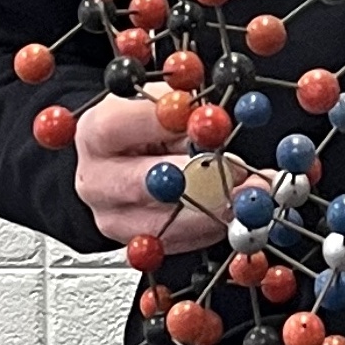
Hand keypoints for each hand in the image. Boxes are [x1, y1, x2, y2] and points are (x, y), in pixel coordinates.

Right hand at [74, 83, 248, 252]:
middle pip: (145, 184)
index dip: (174, 126)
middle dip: (200, 178)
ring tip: (248, 194)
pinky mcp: (132, 244)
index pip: (127, 126)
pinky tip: (231, 212)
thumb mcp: (165, 100)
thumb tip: (214, 123)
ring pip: (163, 223)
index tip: (214, 126)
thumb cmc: (149, 124)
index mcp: (98, 131)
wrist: (126, 157)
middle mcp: (96, 178)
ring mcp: (111, 216)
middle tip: (239, 173)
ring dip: (213, 209)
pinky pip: (174, 242)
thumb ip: (185, 108)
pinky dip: (208, 229)